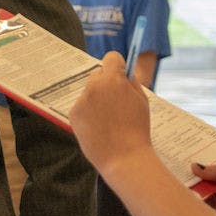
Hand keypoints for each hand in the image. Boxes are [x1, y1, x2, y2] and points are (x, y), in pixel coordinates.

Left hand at [69, 52, 150, 171]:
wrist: (124, 158)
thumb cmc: (137, 129)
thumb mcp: (141, 100)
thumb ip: (131, 83)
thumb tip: (123, 72)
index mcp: (113, 79)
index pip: (111, 58)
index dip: (118, 66)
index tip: (121, 73)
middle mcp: (94, 86)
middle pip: (98, 74)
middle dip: (106, 84)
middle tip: (116, 102)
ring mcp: (82, 99)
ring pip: (89, 92)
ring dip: (97, 100)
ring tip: (109, 120)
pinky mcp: (73, 113)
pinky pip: (82, 107)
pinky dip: (89, 114)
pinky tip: (99, 127)